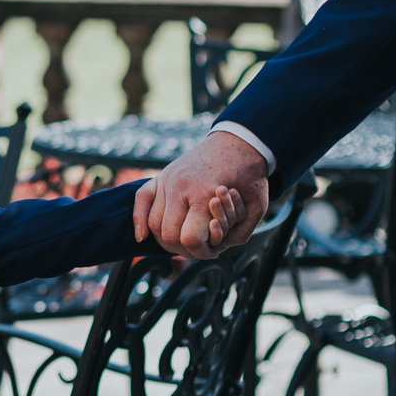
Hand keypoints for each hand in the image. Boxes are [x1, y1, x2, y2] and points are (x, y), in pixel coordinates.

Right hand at [135, 130, 270, 257]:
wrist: (240, 143)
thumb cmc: (250, 177)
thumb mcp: (257, 207)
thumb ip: (239, 233)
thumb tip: (216, 249)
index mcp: (204, 194)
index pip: (189, 238)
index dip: (200, 252)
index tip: (211, 250)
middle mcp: (180, 187)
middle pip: (168, 234)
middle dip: (183, 249)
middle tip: (197, 248)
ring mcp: (168, 179)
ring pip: (153, 222)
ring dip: (165, 239)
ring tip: (182, 241)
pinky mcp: (162, 175)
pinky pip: (140, 199)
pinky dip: (139, 220)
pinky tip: (142, 236)